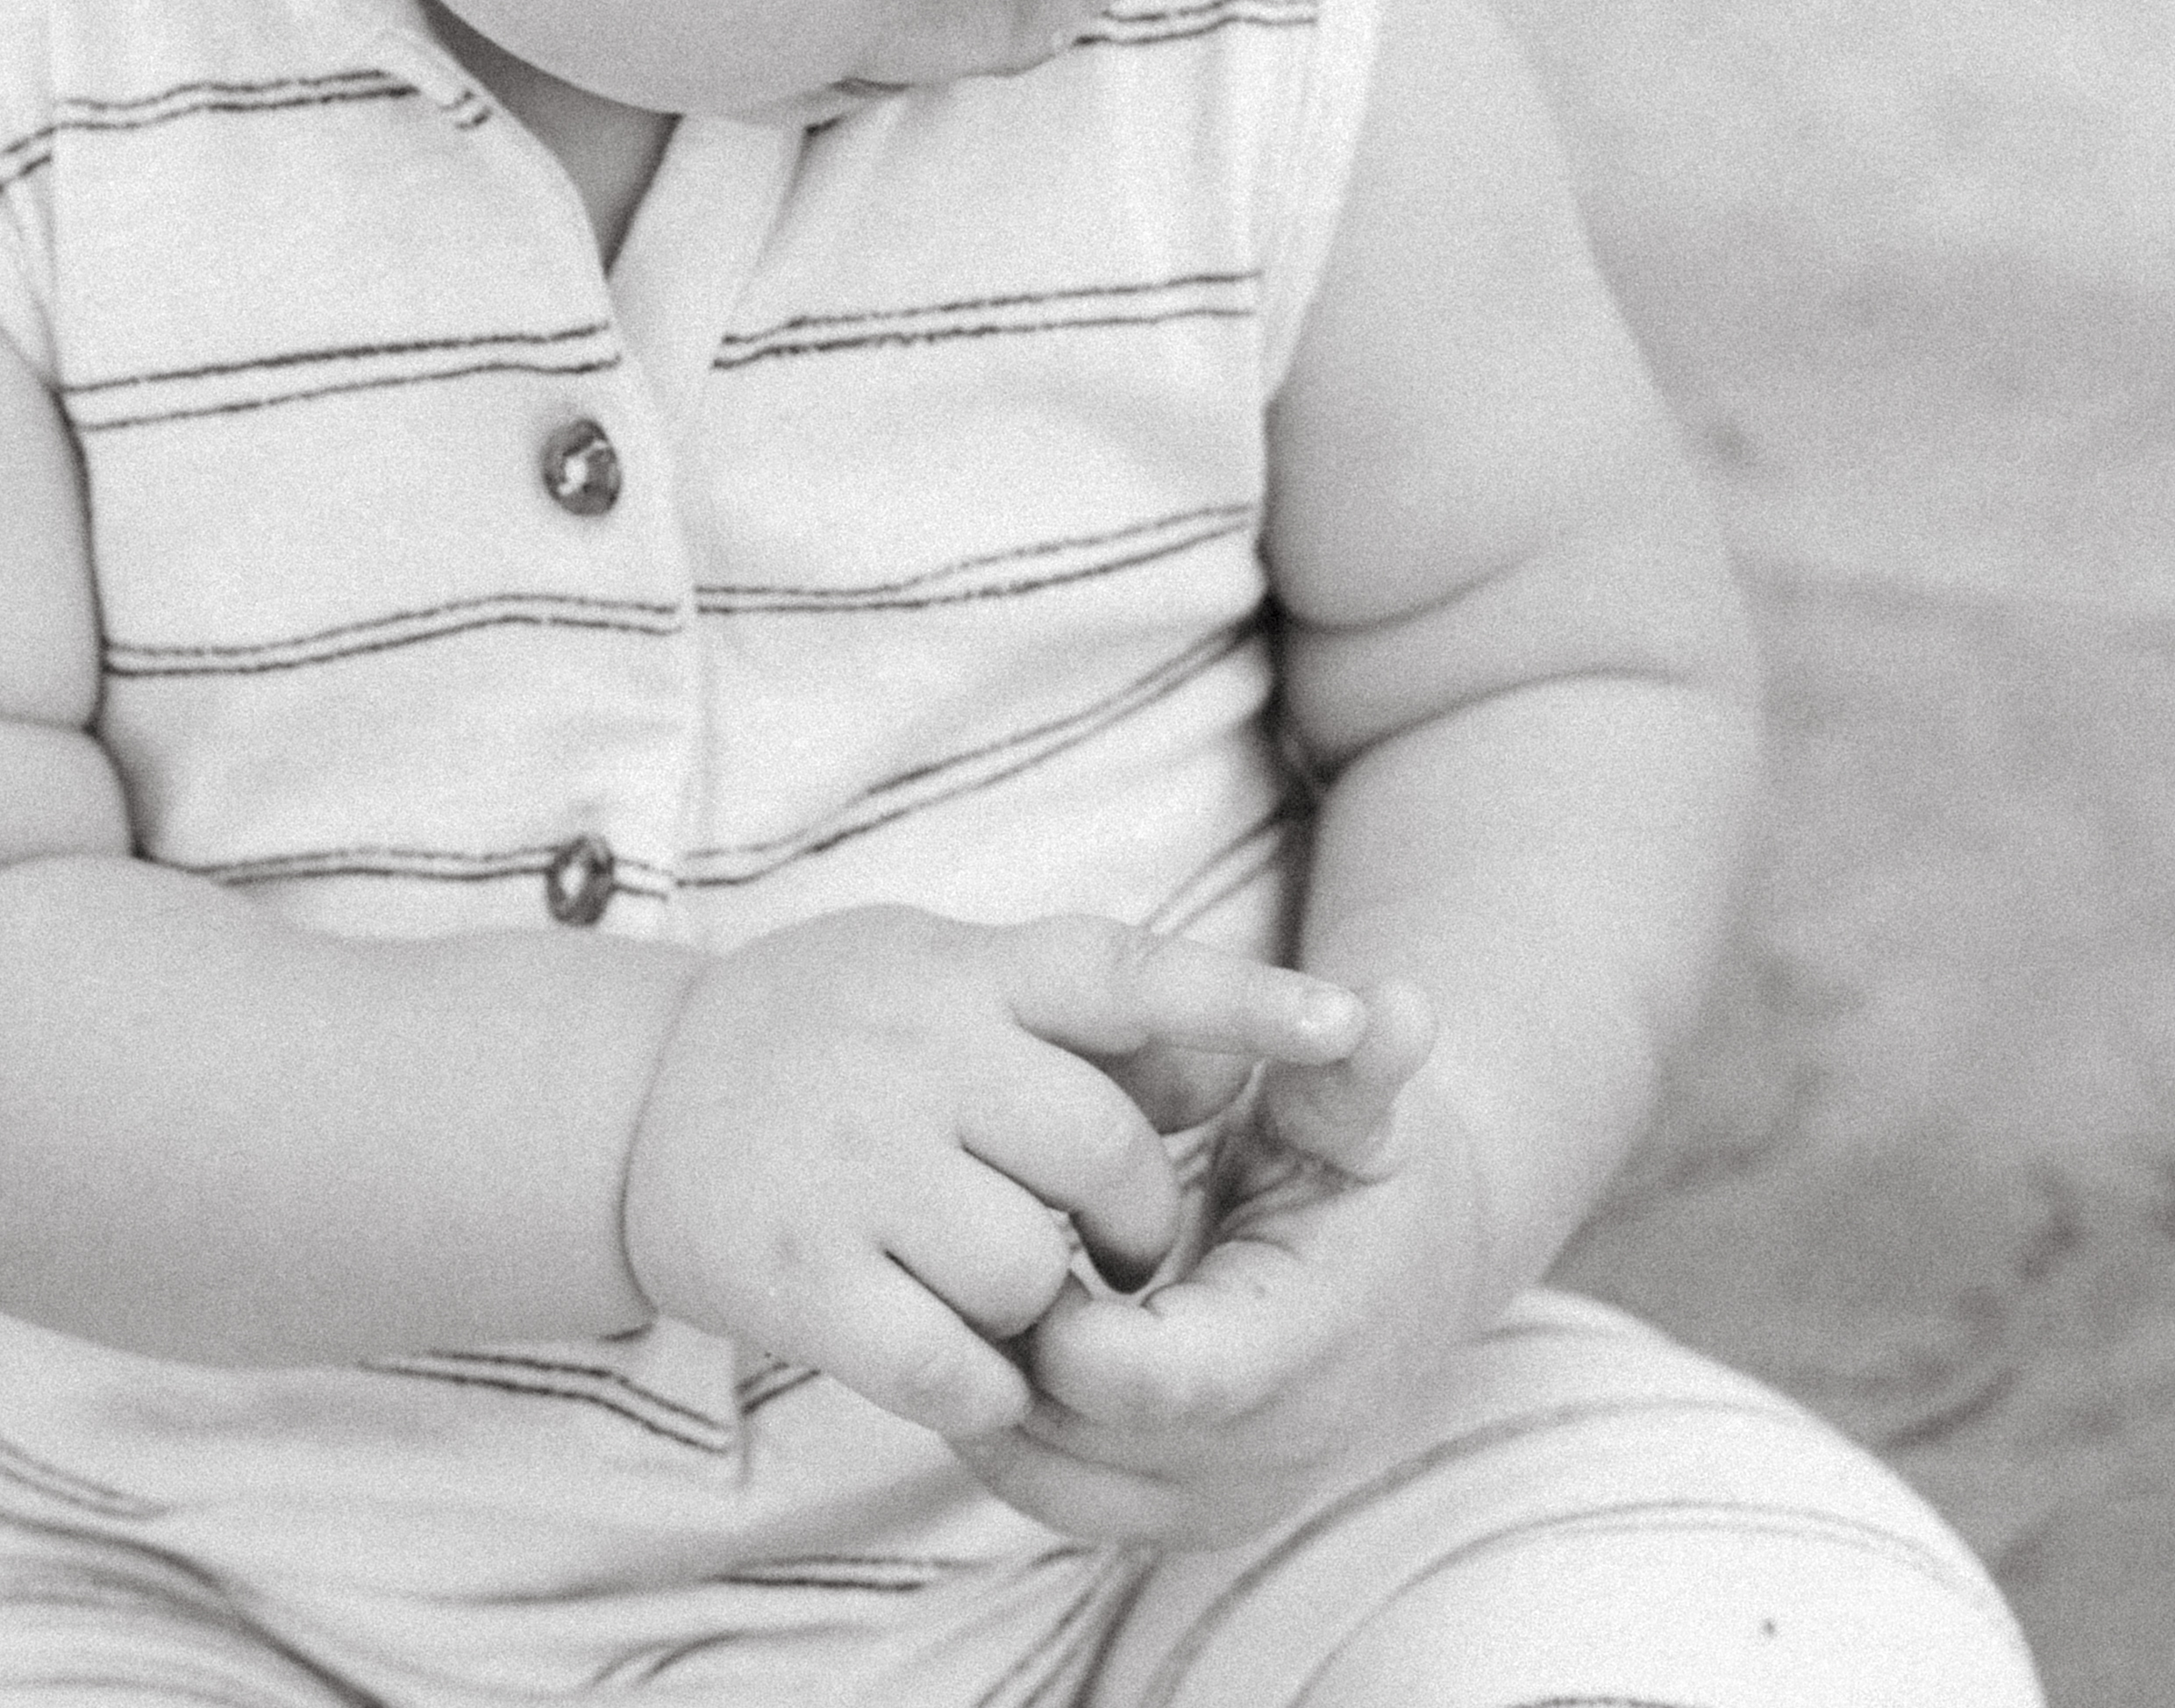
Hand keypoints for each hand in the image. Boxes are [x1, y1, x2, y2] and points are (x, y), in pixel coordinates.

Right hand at [619, 908, 1368, 1442]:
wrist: (638, 1099)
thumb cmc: (837, 1028)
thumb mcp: (954, 976)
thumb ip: (1085, 1013)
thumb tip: (1227, 1050)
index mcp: (968, 971)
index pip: (1132, 972)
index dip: (1248, 1000)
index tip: (1356, 1021)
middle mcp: (915, 1054)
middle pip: (1103, 1150)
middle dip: (1138, 1221)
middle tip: (1117, 1247)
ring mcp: (852, 1165)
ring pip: (1030, 1268)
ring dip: (1051, 1308)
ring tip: (1019, 1293)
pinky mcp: (796, 1273)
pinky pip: (943, 1361)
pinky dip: (981, 1383)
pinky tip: (969, 1362)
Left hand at [954, 981, 1496, 1546]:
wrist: (1413, 1270)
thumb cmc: (1370, 1168)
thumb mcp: (1361, 1108)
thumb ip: (1357, 1064)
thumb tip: (1399, 1006)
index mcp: (1308, 1346)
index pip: (1152, 1377)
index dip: (1061, 1310)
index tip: (1017, 1220)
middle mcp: (1269, 1451)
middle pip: (1081, 1436)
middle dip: (1005, 1344)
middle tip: (956, 1246)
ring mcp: (1226, 1503)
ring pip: (1053, 1483)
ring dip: (994, 1389)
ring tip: (966, 1284)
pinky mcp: (1186, 1523)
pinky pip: (1059, 1502)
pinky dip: (1010, 1430)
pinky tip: (995, 1336)